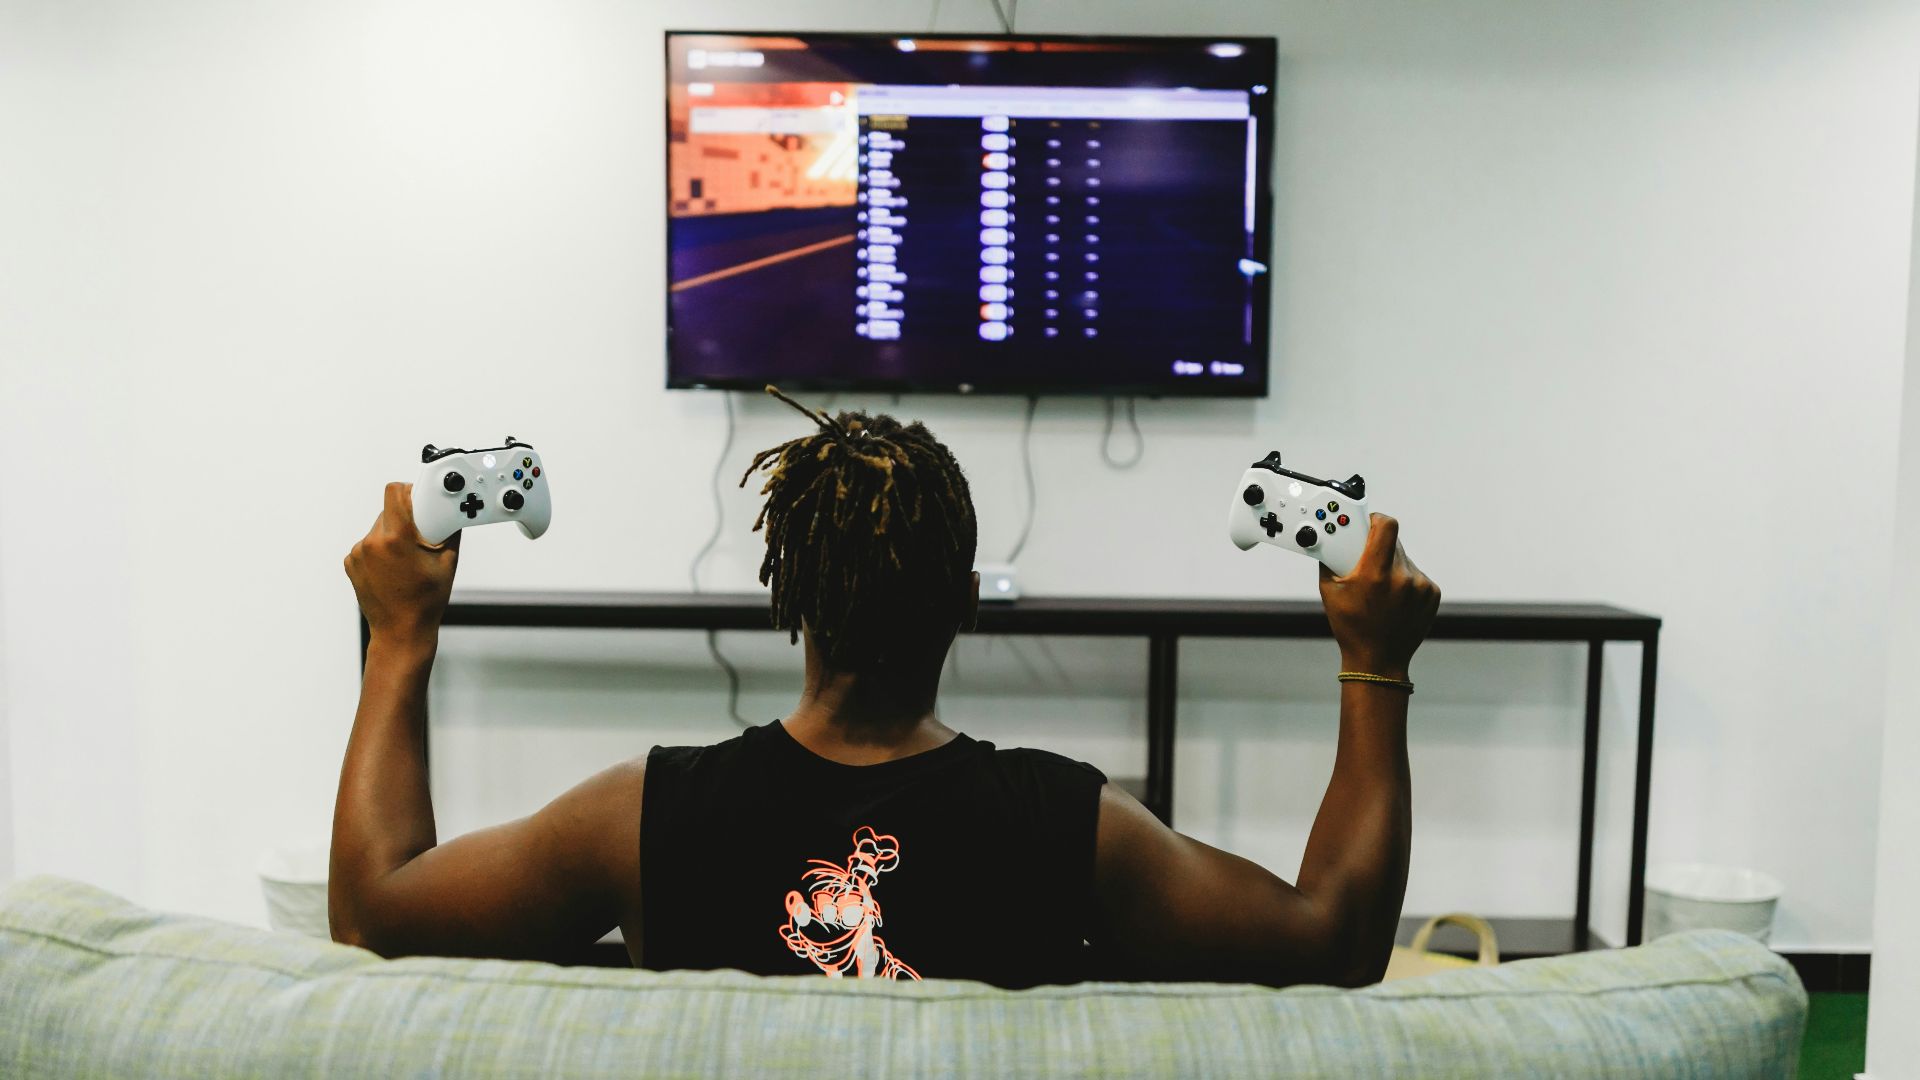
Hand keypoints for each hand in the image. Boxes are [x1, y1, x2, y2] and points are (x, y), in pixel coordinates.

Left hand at [345, 483, 459, 645]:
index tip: (420, 500)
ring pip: (379, 528)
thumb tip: (452, 510)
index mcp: (395, 538)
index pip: (394, 491)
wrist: (400, 631)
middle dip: (406, 520)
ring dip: (393, 536)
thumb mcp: (447, 562)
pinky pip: (369, 544)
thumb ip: (449, 529)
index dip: (409, 491)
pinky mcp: (351, 562)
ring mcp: (358, 554)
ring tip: (406, 560)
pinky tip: (393, 569)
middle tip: (421, 540)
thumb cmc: (424, 602)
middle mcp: (371, 543)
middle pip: (389, 511)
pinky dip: (382, 551)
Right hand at [1318, 514, 1439, 678]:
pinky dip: (1405, 581)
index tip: (1369, 523)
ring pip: (1404, 559)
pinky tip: (1394, 599)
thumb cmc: (1351, 627)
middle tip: (1366, 562)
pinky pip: (1416, 575)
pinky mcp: (1432, 594)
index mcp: (1375, 574)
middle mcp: (1402, 578)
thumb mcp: (1329, 591)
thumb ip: (1331, 559)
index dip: (1376, 520)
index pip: (1387, 526)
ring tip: (1380, 589)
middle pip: (1393, 542)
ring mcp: (1420, 587)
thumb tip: (1331, 537)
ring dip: (1392, 565)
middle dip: (1378, 547)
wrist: (1378, 660)